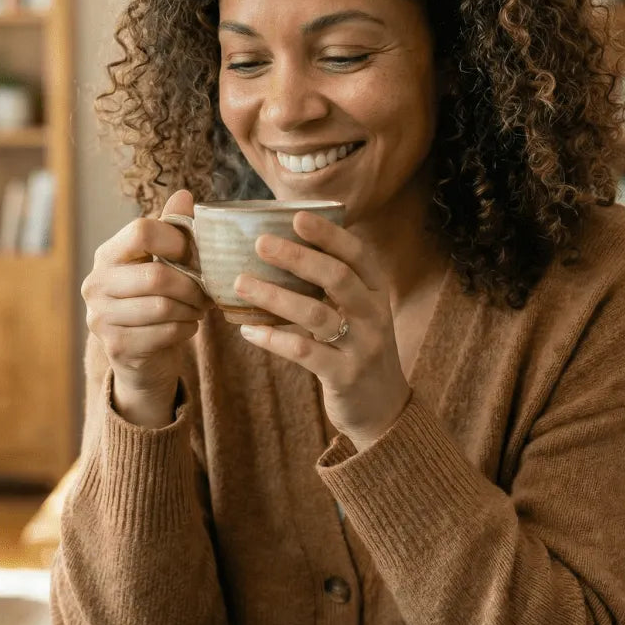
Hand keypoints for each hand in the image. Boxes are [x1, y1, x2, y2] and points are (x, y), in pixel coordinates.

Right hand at [81, 190, 207, 426]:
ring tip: (199, 308)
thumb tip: (185, 194)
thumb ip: (171, 230)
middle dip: (192, 285)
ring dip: (192, 309)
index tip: (194, 255)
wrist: (140, 355)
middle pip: (157, 275)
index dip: (177, 241)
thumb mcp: (161, 262)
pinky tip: (188, 326)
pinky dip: (186, 329)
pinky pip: (165, 333)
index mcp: (107, 254)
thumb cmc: (154, 300)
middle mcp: (96, 284)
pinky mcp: (115, 346)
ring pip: (163, 307)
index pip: (142, 231)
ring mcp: (101, 318)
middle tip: (207, 292)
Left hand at [233, 212, 410, 449]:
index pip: (357, 254)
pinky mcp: (344, 375)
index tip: (297, 216)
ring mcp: (362, 346)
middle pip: (337, 277)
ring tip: (240, 283)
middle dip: (297, 257)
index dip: (328, 234)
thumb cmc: (358, 350)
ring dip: (274, 296)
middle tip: (260, 242)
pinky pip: (304, 352)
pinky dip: (273, 338)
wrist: (384, 409)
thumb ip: (334, 286)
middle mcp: (374, 315)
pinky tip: (247, 331)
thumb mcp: (359, 313)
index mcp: (377, 292)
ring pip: (316, 314)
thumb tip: (286, 247)